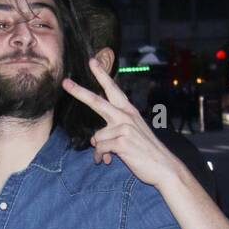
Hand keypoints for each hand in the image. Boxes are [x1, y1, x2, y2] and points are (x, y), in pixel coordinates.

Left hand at [62, 56, 180, 186]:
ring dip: (99, 150)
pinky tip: (109, 160)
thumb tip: (95, 140)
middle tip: (65, 82)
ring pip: (96, 137)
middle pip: (97, 101)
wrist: (163, 166)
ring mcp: (124, 128)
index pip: (112, 89)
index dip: (101, 75)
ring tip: (107, 156)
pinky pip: (100, 148)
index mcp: (128, 111)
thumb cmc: (147, 152)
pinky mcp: (122, 142)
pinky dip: (102, 156)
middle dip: (79, 92)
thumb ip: (113, 132)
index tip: (92, 62)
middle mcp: (125, 116)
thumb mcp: (133, 134)